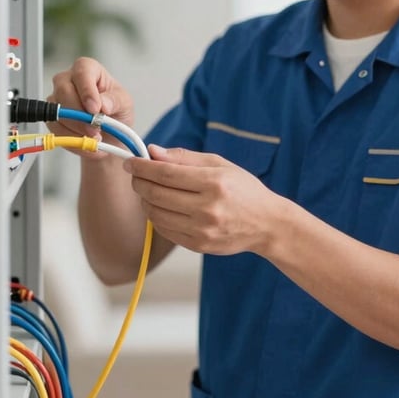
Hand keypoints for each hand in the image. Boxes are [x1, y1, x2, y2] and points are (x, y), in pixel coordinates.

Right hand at [47, 56, 134, 157]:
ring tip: (95, 138)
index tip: (95, 109)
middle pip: (64, 90)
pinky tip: (86, 143)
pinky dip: (72, 140)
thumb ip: (115, 101)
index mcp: (89, 70)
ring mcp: (58, 99)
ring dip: (76, 130)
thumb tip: (103, 104)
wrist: (110, 134)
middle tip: (95, 129)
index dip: (86, 90)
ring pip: (57, 111)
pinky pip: (55, 128)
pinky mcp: (52, 118)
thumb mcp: (124, 104)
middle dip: (80, 114)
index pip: (82, 70)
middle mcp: (69, 80)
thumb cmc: (117, 111)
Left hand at [124, 145, 280, 254]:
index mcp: (214, 183)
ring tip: (149, 190)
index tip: (131, 161)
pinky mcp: (198, 246)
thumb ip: (184, 157)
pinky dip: (156, 216)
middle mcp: (207, 208)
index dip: (142, 166)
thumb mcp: (220, 164)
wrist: (267, 224)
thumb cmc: (244, 190)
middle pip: (156, 193)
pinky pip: (164, 229)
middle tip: (136, 174)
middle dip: (138, 181)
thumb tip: (153, 151)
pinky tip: (162, 206)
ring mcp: (202, 230)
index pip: (165, 173)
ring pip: (155, 214)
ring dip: (145, 199)